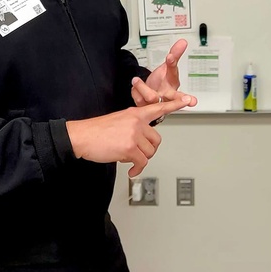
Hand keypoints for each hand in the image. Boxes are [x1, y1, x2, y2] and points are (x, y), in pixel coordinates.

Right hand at [67, 98, 191, 176]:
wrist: (82, 136)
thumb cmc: (97, 131)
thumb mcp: (119, 120)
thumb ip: (133, 125)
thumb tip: (141, 138)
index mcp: (135, 113)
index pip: (159, 107)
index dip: (175, 104)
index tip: (188, 100)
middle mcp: (137, 122)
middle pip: (156, 140)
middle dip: (148, 150)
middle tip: (138, 154)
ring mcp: (134, 135)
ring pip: (149, 153)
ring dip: (140, 160)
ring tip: (128, 160)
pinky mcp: (129, 148)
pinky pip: (141, 163)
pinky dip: (137, 170)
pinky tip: (131, 171)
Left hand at [133, 39, 196, 105]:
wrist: (151, 92)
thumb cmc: (163, 82)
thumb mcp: (168, 67)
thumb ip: (175, 54)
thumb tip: (183, 41)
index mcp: (173, 85)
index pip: (177, 77)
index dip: (178, 73)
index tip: (172, 58)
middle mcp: (167, 96)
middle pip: (174, 99)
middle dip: (178, 100)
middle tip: (184, 99)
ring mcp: (157, 103)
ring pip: (151, 97)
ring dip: (142, 86)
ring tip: (136, 80)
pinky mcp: (146, 106)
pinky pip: (138, 99)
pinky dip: (135, 91)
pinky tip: (136, 87)